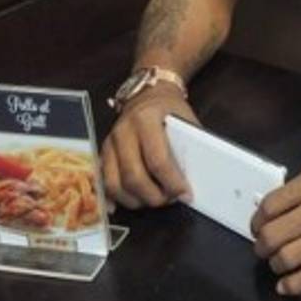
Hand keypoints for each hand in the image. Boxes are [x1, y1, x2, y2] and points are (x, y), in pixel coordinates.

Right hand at [101, 84, 196, 210]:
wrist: (148, 94)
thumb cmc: (170, 110)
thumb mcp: (185, 120)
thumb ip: (190, 146)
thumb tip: (198, 178)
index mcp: (146, 119)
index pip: (157, 160)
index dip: (172, 182)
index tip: (185, 194)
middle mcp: (123, 131)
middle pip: (133, 176)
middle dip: (153, 196)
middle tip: (169, 200)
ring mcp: (109, 142)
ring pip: (114, 184)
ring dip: (135, 200)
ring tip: (154, 200)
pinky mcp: (102, 153)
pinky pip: (102, 181)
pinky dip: (112, 198)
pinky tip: (121, 206)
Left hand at [250, 159, 300, 295]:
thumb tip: (283, 203)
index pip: (270, 205)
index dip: (258, 219)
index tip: (259, 225)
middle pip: (271, 234)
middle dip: (261, 245)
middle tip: (264, 248)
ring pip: (285, 258)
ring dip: (275, 264)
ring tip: (278, 263)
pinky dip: (291, 285)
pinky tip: (287, 285)